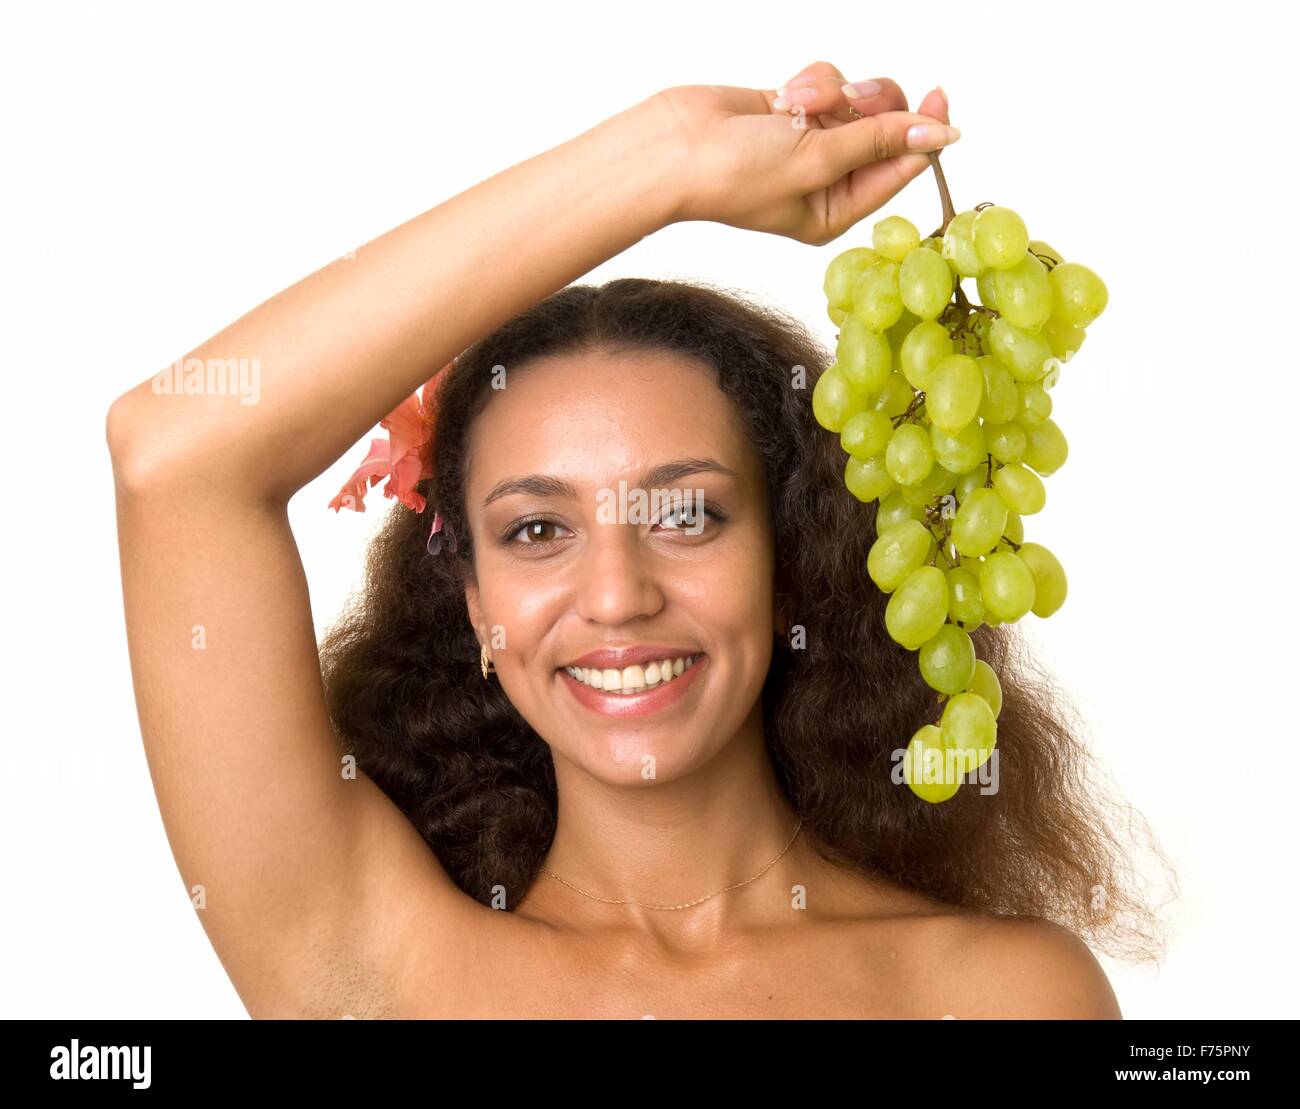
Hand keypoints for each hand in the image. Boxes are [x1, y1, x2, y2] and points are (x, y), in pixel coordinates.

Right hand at [650, 60, 957, 244]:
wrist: (674, 147)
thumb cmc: (734, 175)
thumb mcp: (818, 161)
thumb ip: (880, 142)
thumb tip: (941, 135)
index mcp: (837, 210)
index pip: (901, 168)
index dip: (923, 133)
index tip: (938, 98)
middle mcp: (828, 179)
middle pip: (886, 127)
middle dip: (871, 106)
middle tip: (853, 100)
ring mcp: (811, 143)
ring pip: (856, 99)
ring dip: (833, 93)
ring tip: (798, 104)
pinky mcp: (793, 111)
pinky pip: (828, 83)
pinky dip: (810, 83)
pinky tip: (783, 97)